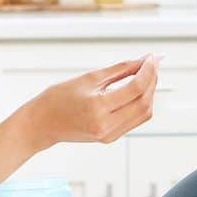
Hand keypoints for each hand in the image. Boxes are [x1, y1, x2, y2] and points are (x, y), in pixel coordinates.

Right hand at [26, 53, 159, 149]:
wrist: (43, 123)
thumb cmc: (59, 97)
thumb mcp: (90, 78)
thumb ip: (120, 69)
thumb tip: (144, 60)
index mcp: (97, 108)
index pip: (135, 88)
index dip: (148, 71)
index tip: (153, 57)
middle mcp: (106, 125)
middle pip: (144, 102)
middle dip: (152, 81)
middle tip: (153, 63)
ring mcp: (109, 135)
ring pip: (143, 114)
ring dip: (150, 93)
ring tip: (148, 75)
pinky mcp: (111, 138)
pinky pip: (135, 120)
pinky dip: (142, 104)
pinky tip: (139, 90)